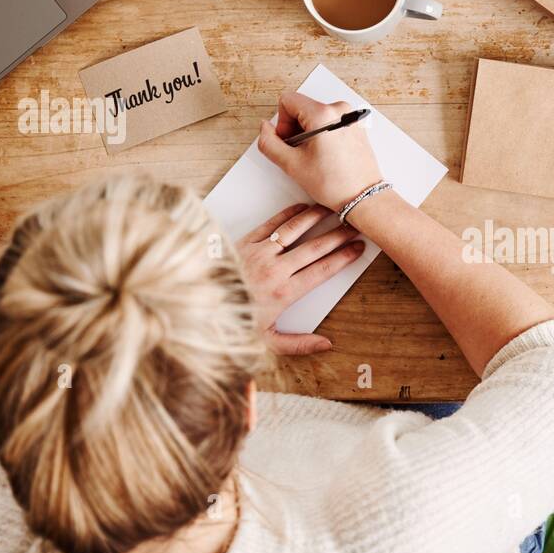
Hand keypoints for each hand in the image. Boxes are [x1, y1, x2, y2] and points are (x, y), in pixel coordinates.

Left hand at [236, 203, 364, 354]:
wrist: (195, 304)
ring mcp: (259, 253)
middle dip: (338, 236)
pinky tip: (303, 208)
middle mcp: (275, 270)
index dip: (343, 258)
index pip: (322, 271)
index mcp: (284, 293)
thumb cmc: (230, 323)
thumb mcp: (266, 342)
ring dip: (317, 218)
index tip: (358, 249)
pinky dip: (289, 214)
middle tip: (354, 227)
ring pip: (295, 230)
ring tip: (334, 210)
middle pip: (315, 248)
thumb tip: (327, 344)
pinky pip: (272, 224)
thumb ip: (298, 344)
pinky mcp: (244, 242)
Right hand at [258, 93, 382, 212]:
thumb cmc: (336, 184)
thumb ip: (269, 143)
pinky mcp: (357, 125)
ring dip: (309, 133)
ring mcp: (351, 117)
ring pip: (316, 115)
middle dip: (295, 129)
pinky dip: (324, 135)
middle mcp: (340, 110)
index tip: (289, 142)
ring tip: (315, 156)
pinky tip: (327, 154)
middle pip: (302, 107)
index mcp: (324, 114)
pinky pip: (331, 122)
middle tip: (301, 153)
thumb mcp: (292, 165)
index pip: (288, 101)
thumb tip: (265, 128)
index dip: (282, 123)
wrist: (363, 197)